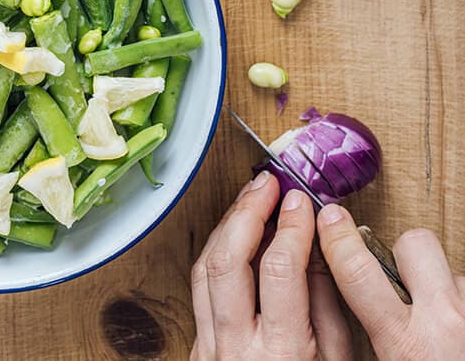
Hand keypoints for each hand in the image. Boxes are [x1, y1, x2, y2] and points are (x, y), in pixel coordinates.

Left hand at [191, 171, 352, 358]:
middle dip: (247, 211)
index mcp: (281, 354)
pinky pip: (199, 288)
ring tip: (251, 198)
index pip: (279, 269)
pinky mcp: (198, 349)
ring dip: (227, 224)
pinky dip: (217, 253)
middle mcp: (236, 349)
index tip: (301, 199)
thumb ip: (329, 302)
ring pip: (204, 268)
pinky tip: (235, 235)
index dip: (291, 225)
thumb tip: (319, 242)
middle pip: (227, 261)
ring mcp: (210, 350)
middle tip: (267, 183)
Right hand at [318, 204, 464, 359]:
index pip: (358, 272)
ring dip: (442, 287)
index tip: (330, 218)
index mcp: (407, 346)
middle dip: (403, 256)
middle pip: (414, 243)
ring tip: (442, 324)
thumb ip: (374, 339)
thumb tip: (356, 308)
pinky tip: (462, 336)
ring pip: (452, 270)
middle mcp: (447, 323)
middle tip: (401, 286)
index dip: (338, 238)